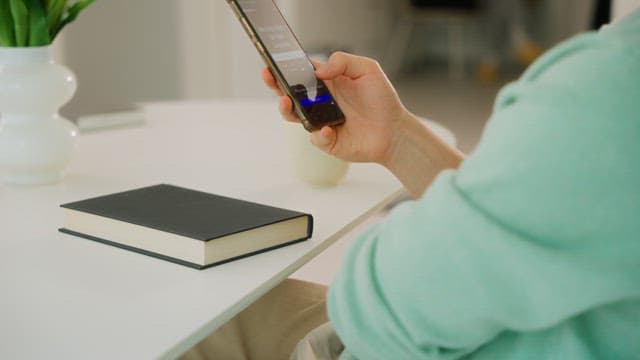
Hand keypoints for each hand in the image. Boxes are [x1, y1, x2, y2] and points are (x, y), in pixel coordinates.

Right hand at [262, 52, 410, 164]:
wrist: (395, 131)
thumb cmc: (381, 100)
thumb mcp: (368, 69)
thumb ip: (343, 61)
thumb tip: (319, 71)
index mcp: (326, 82)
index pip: (299, 71)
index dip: (284, 66)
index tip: (272, 60)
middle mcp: (318, 101)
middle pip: (288, 92)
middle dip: (275, 84)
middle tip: (268, 76)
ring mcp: (319, 121)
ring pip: (293, 115)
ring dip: (286, 108)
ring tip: (285, 102)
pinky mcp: (326, 141)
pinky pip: (315, 137)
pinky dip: (319, 133)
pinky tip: (328, 129)